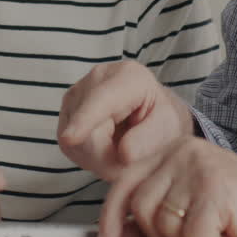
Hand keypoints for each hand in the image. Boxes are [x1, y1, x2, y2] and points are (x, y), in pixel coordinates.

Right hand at [57, 60, 192, 180]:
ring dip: (98, 158)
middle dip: (105, 157)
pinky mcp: (67, 108)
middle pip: (86, 130)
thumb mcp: (168, 129)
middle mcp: (97, 77)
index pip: (101, 102)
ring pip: (75, 140)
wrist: (150, 115)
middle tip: (129, 160)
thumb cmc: (160, 121)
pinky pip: (69, 144)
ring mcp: (78, 91)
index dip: (84, 121)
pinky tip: (105, 145)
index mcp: (129, 77)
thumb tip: (124, 154)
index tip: (69, 139)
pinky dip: (88, 155)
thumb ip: (149, 140)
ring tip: (119, 148)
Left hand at [98, 137, 236, 236]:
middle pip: (139, 207)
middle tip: (196, 236)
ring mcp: (200, 169)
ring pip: (162, 225)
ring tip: (216, 230)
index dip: (111, 218)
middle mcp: (184, 152)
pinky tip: (229, 234)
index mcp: (176, 151)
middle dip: (159, 236)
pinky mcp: (215, 191)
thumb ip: (158, 210)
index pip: (125, 182)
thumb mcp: (194, 204)